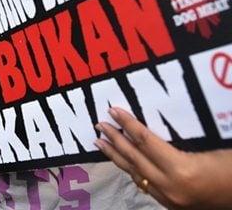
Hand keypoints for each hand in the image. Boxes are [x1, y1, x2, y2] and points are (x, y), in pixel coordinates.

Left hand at [95, 107, 231, 209]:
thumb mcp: (212, 146)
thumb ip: (182, 136)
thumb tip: (156, 118)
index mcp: (181, 170)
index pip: (145, 141)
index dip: (128, 124)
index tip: (113, 111)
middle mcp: (169, 186)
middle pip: (134, 158)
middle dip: (114, 140)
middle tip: (100, 124)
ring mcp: (168, 198)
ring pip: (134, 173)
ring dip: (116, 156)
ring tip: (100, 142)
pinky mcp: (169, 204)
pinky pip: (143, 183)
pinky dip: (130, 169)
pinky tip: (122, 161)